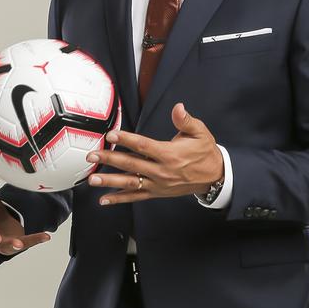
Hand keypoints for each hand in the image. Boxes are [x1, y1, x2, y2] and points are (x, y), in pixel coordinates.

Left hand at [86, 103, 223, 204]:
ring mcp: (157, 184)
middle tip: (93, 155)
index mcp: (170, 154)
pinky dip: (119, 199)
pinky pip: (135, 197)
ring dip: (110, 181)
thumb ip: (186, 121)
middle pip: (131, 164)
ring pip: (130, 183)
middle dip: (109, 159)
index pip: (143, 146)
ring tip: (93, 179)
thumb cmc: (205, 153)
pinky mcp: (156, 192)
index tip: (111, 135)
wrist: (215, 177)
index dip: (126, 140)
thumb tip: (178, 108)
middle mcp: (161, 171)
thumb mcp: (200, 133)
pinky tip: (104, 199)